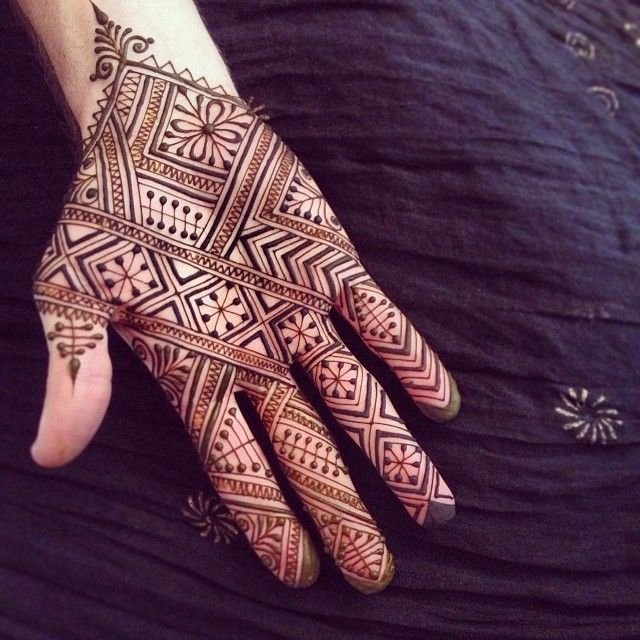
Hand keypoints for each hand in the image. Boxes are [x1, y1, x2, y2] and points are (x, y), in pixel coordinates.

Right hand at [31, 3, 459, 593]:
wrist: (162, 129)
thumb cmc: (112, 210)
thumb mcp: (73, 290)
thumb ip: (76, 369)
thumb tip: (48, 457)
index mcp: (197, 370)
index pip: (238, 465)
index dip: (269, 520)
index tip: (304, 572)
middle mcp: (257, 355)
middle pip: (308, 448)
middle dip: (343, 509)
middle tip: (376, 574)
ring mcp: (299, 313)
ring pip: (355, 396)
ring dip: (394, 449)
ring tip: (434, 507)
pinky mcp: (330, 265)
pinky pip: (379, 320)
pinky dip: (411, 357)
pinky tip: (442, 403)